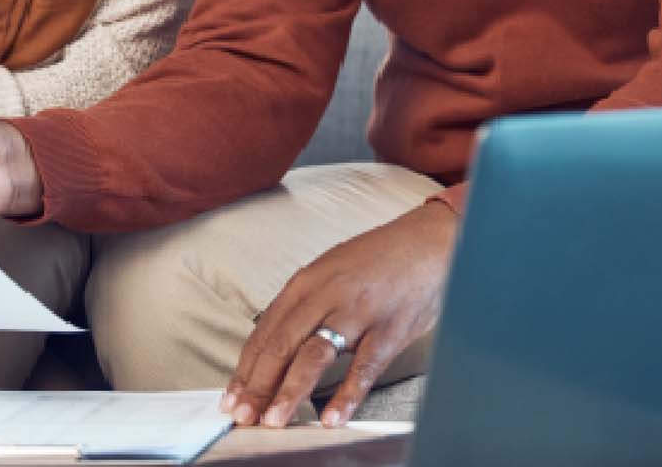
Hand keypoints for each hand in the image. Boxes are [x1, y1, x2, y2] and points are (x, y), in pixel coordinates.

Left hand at [220, 201, 457, 428]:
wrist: (429, 241)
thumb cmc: (379, 260)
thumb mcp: (330, 272)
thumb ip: (303, 305)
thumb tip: (274, 346)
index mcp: (306, 282)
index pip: (265, 331)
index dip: (245, 368)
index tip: (232, 396)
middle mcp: (326, 295)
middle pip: (281, 345)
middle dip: (258, 384)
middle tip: (242, 415)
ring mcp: (358, 312)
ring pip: (313, 355)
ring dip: (289, 391)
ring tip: (274, 419)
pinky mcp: (388, 329)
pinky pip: (363, 368)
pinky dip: (346, 395)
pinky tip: (330, 417)